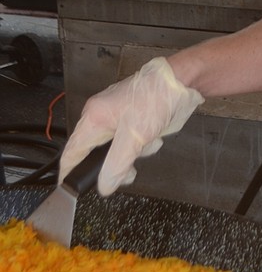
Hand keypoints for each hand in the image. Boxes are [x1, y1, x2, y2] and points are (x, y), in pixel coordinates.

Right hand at [58, 57, 203, 195]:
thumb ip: (116, 164)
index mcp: (93, 117)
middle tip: (129, 170)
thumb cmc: (156, 98)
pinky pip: (132, 143)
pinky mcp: (134, 120)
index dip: (70, 172)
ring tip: (149, 142)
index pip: (72, 151)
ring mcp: (118, 118)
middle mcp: (101, 117)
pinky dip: (143, 144)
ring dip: (134, 153)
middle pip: (97, 155)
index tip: (70, 189)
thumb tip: (104, 186)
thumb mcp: (134, 137)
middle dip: (115, 164)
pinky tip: (155, 136)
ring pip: (117, 151)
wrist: (182, 82)